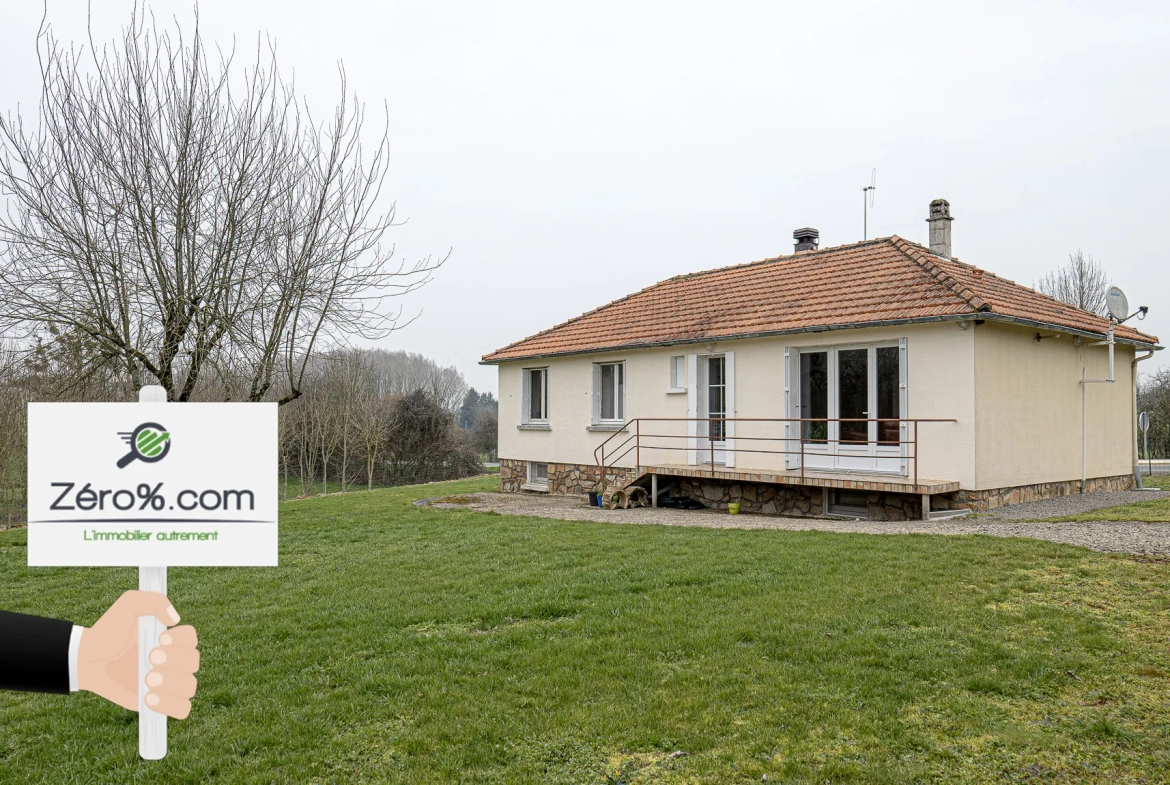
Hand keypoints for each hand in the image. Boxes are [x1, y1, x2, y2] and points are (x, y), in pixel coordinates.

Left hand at [76, 591, 198, 718]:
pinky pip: (182, 710)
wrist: (88, 659)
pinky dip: (171, 706)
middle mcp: (174, 661)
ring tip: (147, 680)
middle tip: (149, 659)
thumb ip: (153, 600)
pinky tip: (149, 698)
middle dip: (174, 662)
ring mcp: (168, 683)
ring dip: (172, 683)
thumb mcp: (128, 605)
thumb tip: (174, 619)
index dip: (181, 640)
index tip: (159, 639)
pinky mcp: (159, 703)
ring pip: (190, 687)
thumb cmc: (108, 631)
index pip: (192, 639)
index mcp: (171, 639)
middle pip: (193, 663)